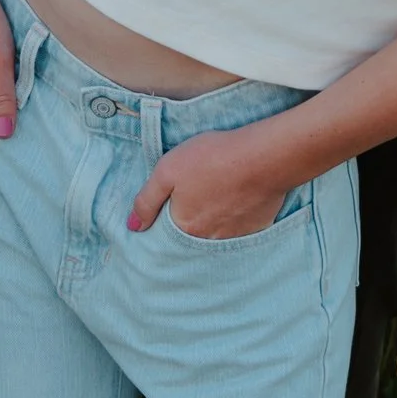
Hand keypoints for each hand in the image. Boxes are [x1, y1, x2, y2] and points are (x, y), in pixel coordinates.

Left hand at [131, 124, 296, 240]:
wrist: (264, 157)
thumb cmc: (213, 158)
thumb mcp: (167, 170)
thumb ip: (146, 201)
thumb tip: (132, 227)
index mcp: (185, 228)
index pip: (165, 236)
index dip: (163, 222)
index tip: (167, 210)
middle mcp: (209, 240)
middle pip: (191, 237)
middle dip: (188, 223)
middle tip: (194, 198)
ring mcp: (235, 237)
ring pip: (215, 234)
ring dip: (212, 221)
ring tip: (215, 196)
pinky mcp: (256, 228)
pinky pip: (239, 230)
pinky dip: (234, 219)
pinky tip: (235, 201)